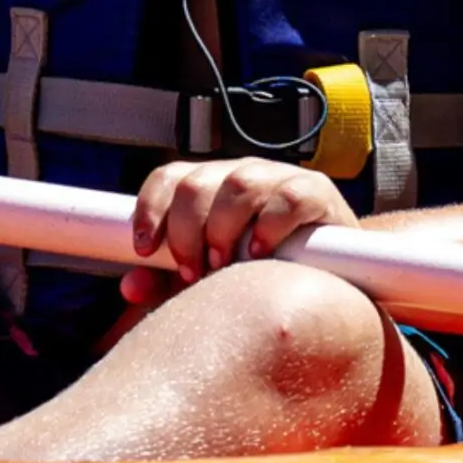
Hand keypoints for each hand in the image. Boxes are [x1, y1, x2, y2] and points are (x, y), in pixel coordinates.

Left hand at [121, 158, 355, 305]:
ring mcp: (280, 180)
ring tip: (223, 266)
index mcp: (210, 188)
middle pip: (197, 182)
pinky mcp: (318, 194)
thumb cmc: (261, 278)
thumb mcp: (208, 284)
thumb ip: (168, 284)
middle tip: (191, 271)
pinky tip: (261, 253)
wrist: (333, 282)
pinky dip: (271, 224)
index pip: (169, 177)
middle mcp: (241, 176)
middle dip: (186, 231)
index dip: (150, 208)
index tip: (145, 249)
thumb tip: (130, 286)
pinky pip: (290, 196)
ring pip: (239, 183)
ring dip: (223, 228)